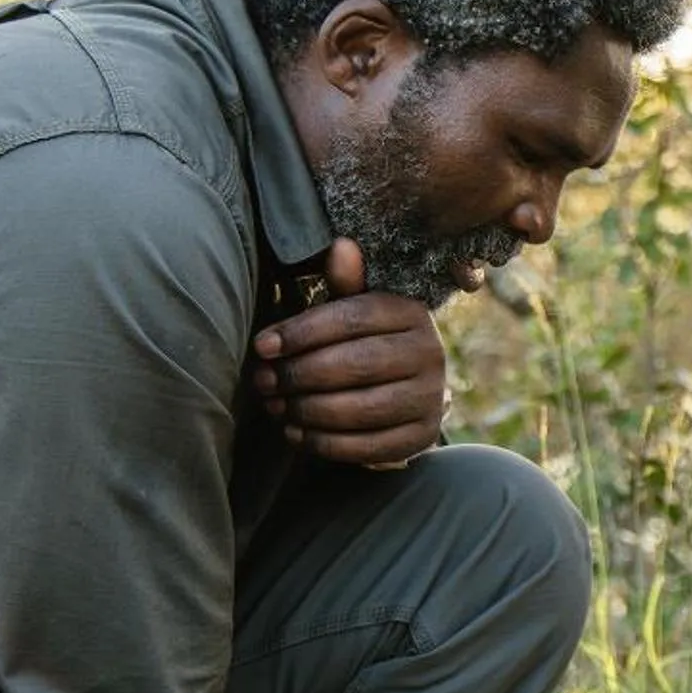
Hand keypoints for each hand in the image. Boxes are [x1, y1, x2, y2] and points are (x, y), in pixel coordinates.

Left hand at [252, 239, 448, 464]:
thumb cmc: (365, 341)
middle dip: (300, 374)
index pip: (352, 318)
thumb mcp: (355, 308)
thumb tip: (341, 246)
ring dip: (308, 410)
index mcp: (411, 312)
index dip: (302, 332)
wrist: (406, 389)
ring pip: (361, 408)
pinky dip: (325, 443)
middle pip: (356, 365)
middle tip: (263, 381)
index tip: (262, 346)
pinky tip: (296, 433)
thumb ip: (344, 283)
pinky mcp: (422, 436)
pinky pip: (368, 446)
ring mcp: (429, 398)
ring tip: (276, 407)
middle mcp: (430, 353)